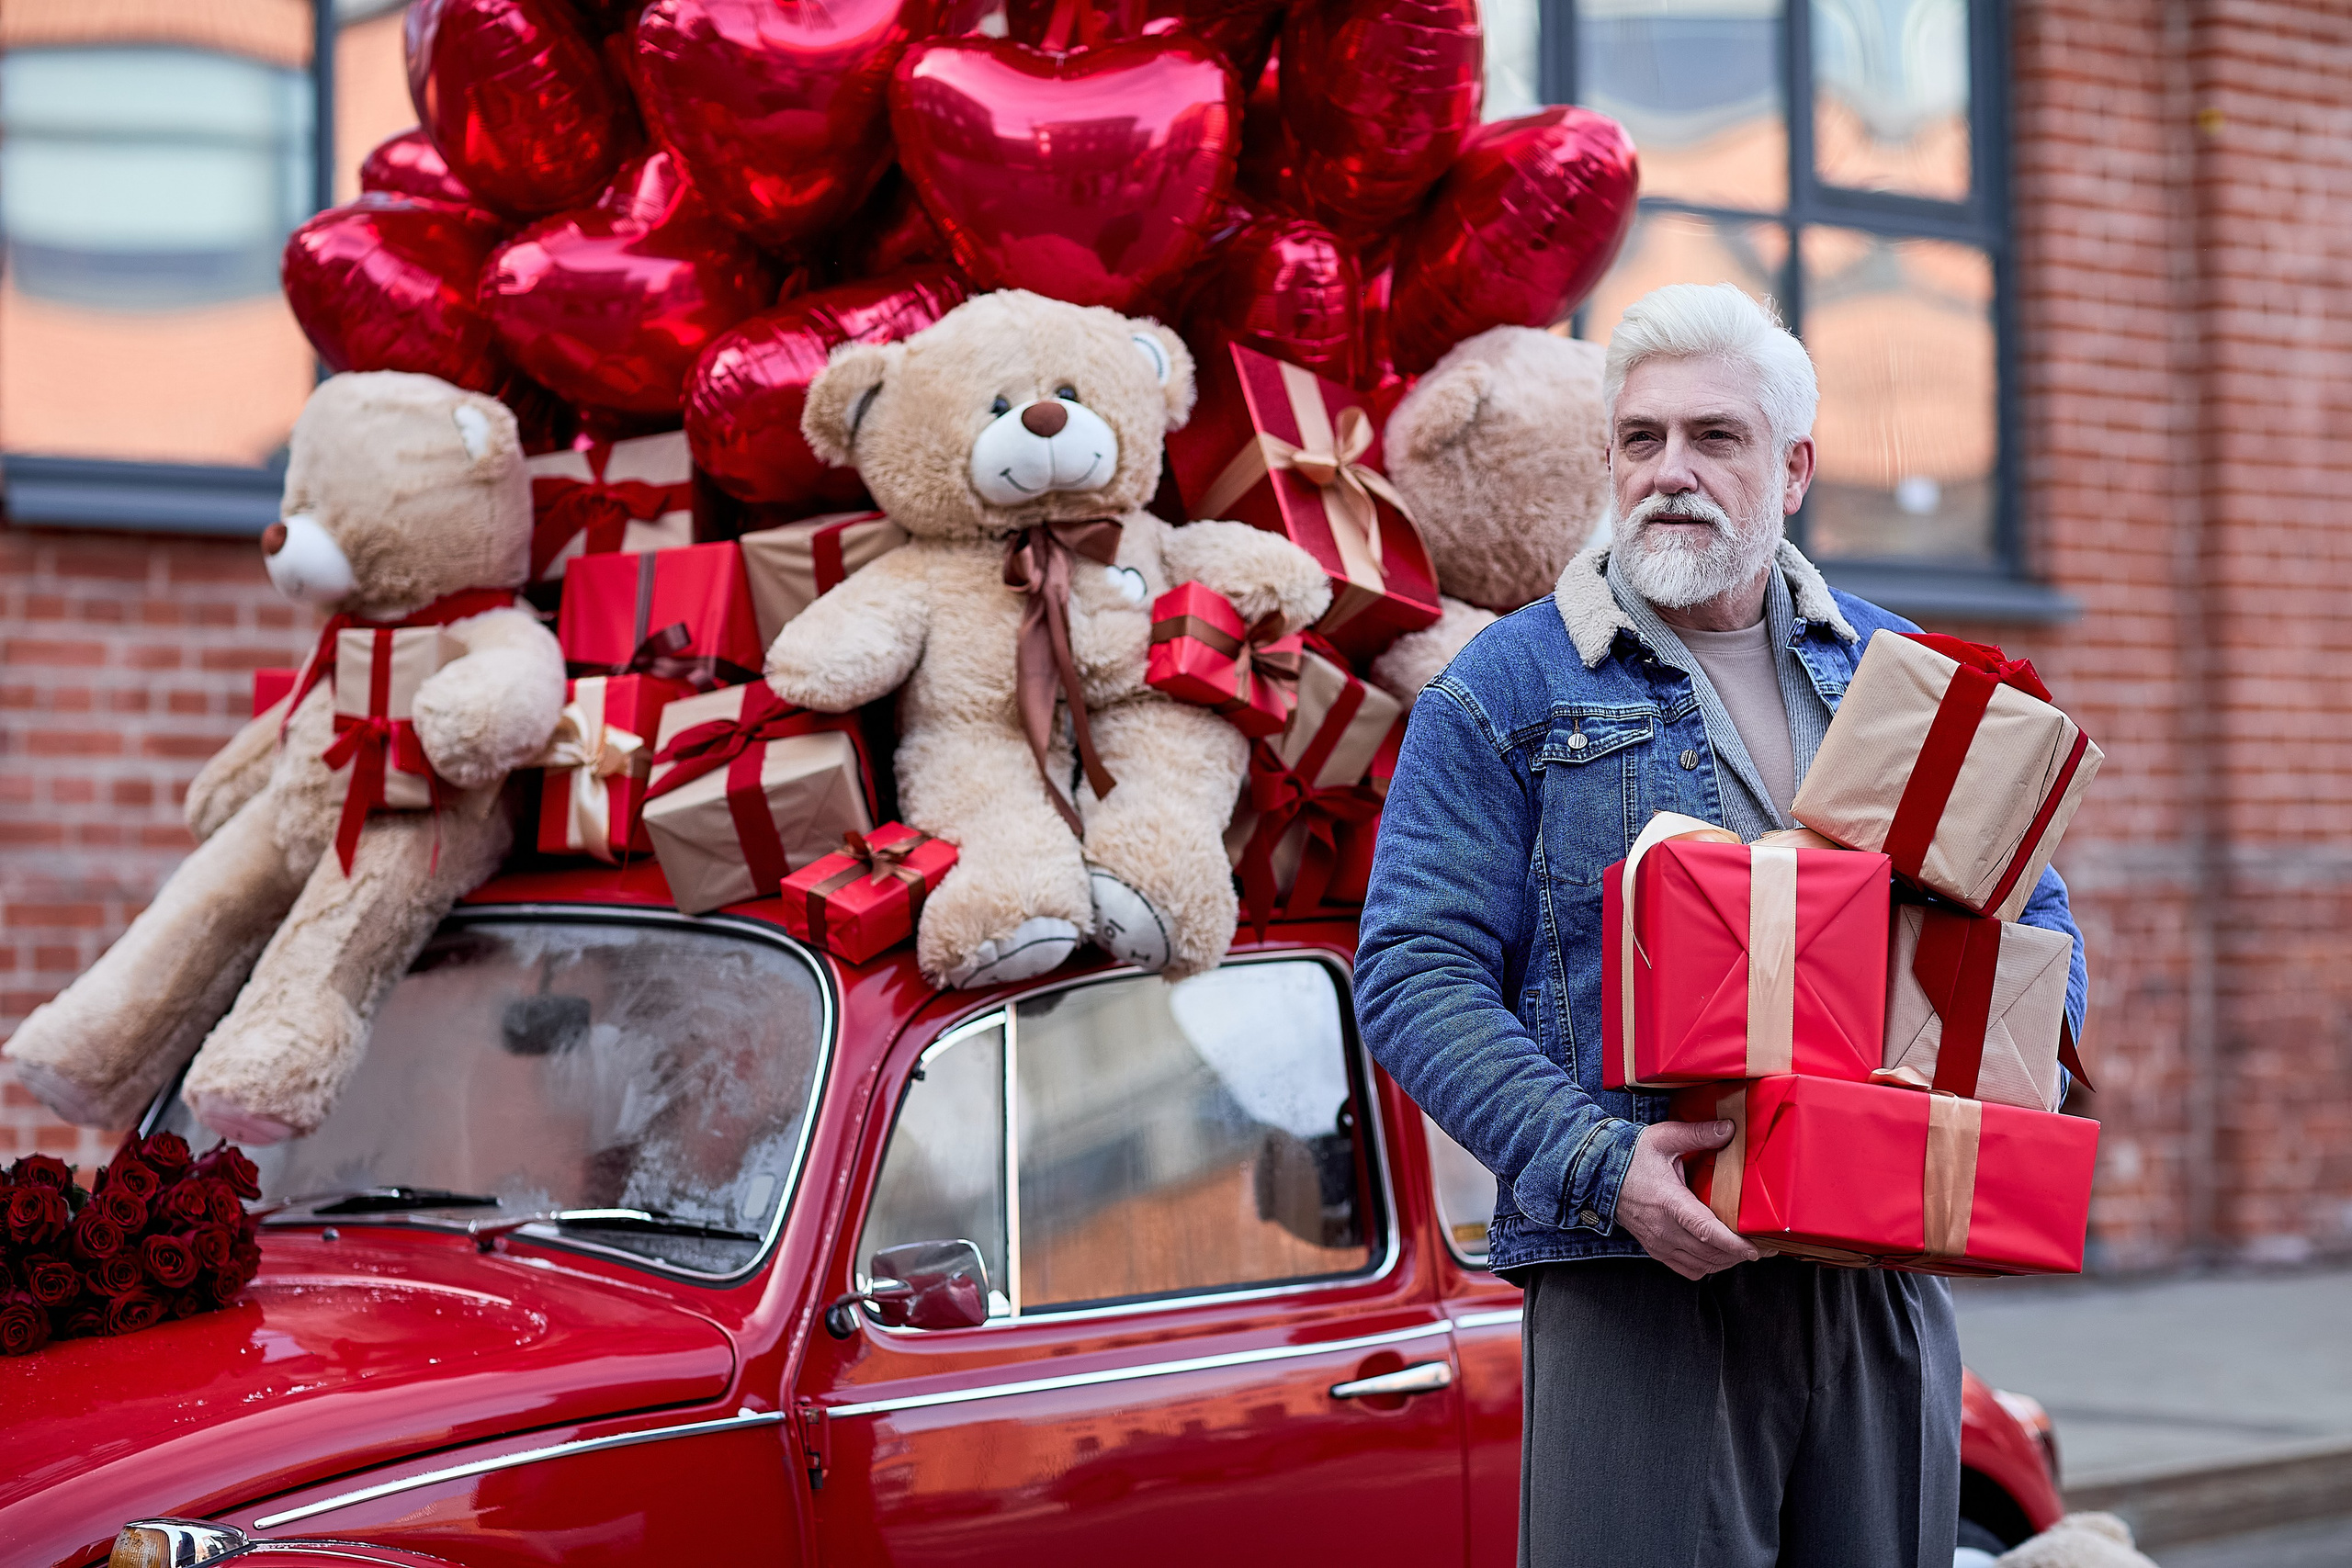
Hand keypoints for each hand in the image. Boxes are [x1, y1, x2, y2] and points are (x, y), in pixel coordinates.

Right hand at [1612, 1120, 1761, 1280]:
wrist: (1599, 1174)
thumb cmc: (1631, 1157)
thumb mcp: (1664, 1138)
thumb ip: (1699, 1134)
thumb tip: (1729, 1129)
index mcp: (1669, 1202)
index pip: (1706, 1231)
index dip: (1734, 1244)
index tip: (1756, 1248)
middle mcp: (1664, 1229)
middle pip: (1711, 1253)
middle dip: (1741, 1254)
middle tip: (1766, 1245)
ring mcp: (1659, 1243)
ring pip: (1703, 1265)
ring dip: (1727, 1261)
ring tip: (1747, 1250)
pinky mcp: (1656, 1250)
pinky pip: (1689, 1270)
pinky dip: (1709, 1266)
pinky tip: (1720, 1254)